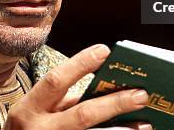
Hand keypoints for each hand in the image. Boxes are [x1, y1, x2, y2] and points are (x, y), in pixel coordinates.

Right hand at [3, 44, 151, 129]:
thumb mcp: (35, 112)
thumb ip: (61, 101)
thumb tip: (101, 86)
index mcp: (28, 109)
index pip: (56, 81)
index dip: (80, 64)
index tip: (105, 51)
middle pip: (82, 115)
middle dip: (114, 103)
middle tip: (140, 93)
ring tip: (144, 123)